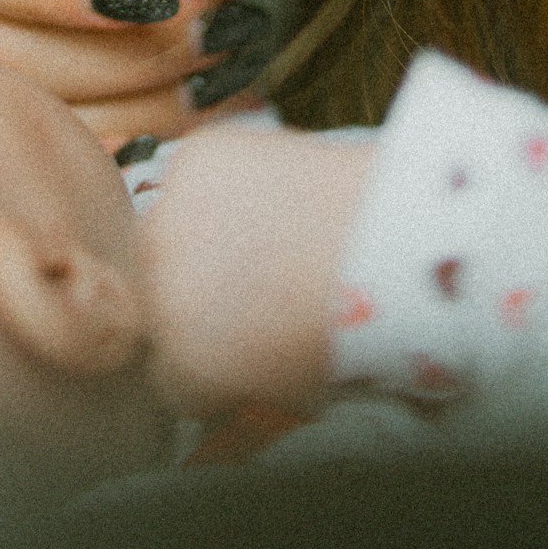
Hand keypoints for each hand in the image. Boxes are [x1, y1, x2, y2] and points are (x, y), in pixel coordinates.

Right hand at [135, 127, 373, 419]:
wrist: (390, 240)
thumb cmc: (361, 325)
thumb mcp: (301, 387)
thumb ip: (250, 382)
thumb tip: (246, 368)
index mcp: (185, 366)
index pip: (171, 377)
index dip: (210, 361)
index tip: (241, 347)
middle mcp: (158, 294)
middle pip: (157, 295)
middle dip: (195, 293)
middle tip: (256, 285)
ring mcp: (168, 221)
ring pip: (169, 229)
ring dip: (201, 231)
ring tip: (268, 230)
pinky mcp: (194, 161)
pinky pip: (194, 174)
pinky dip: (222, 180)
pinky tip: (272, 188)